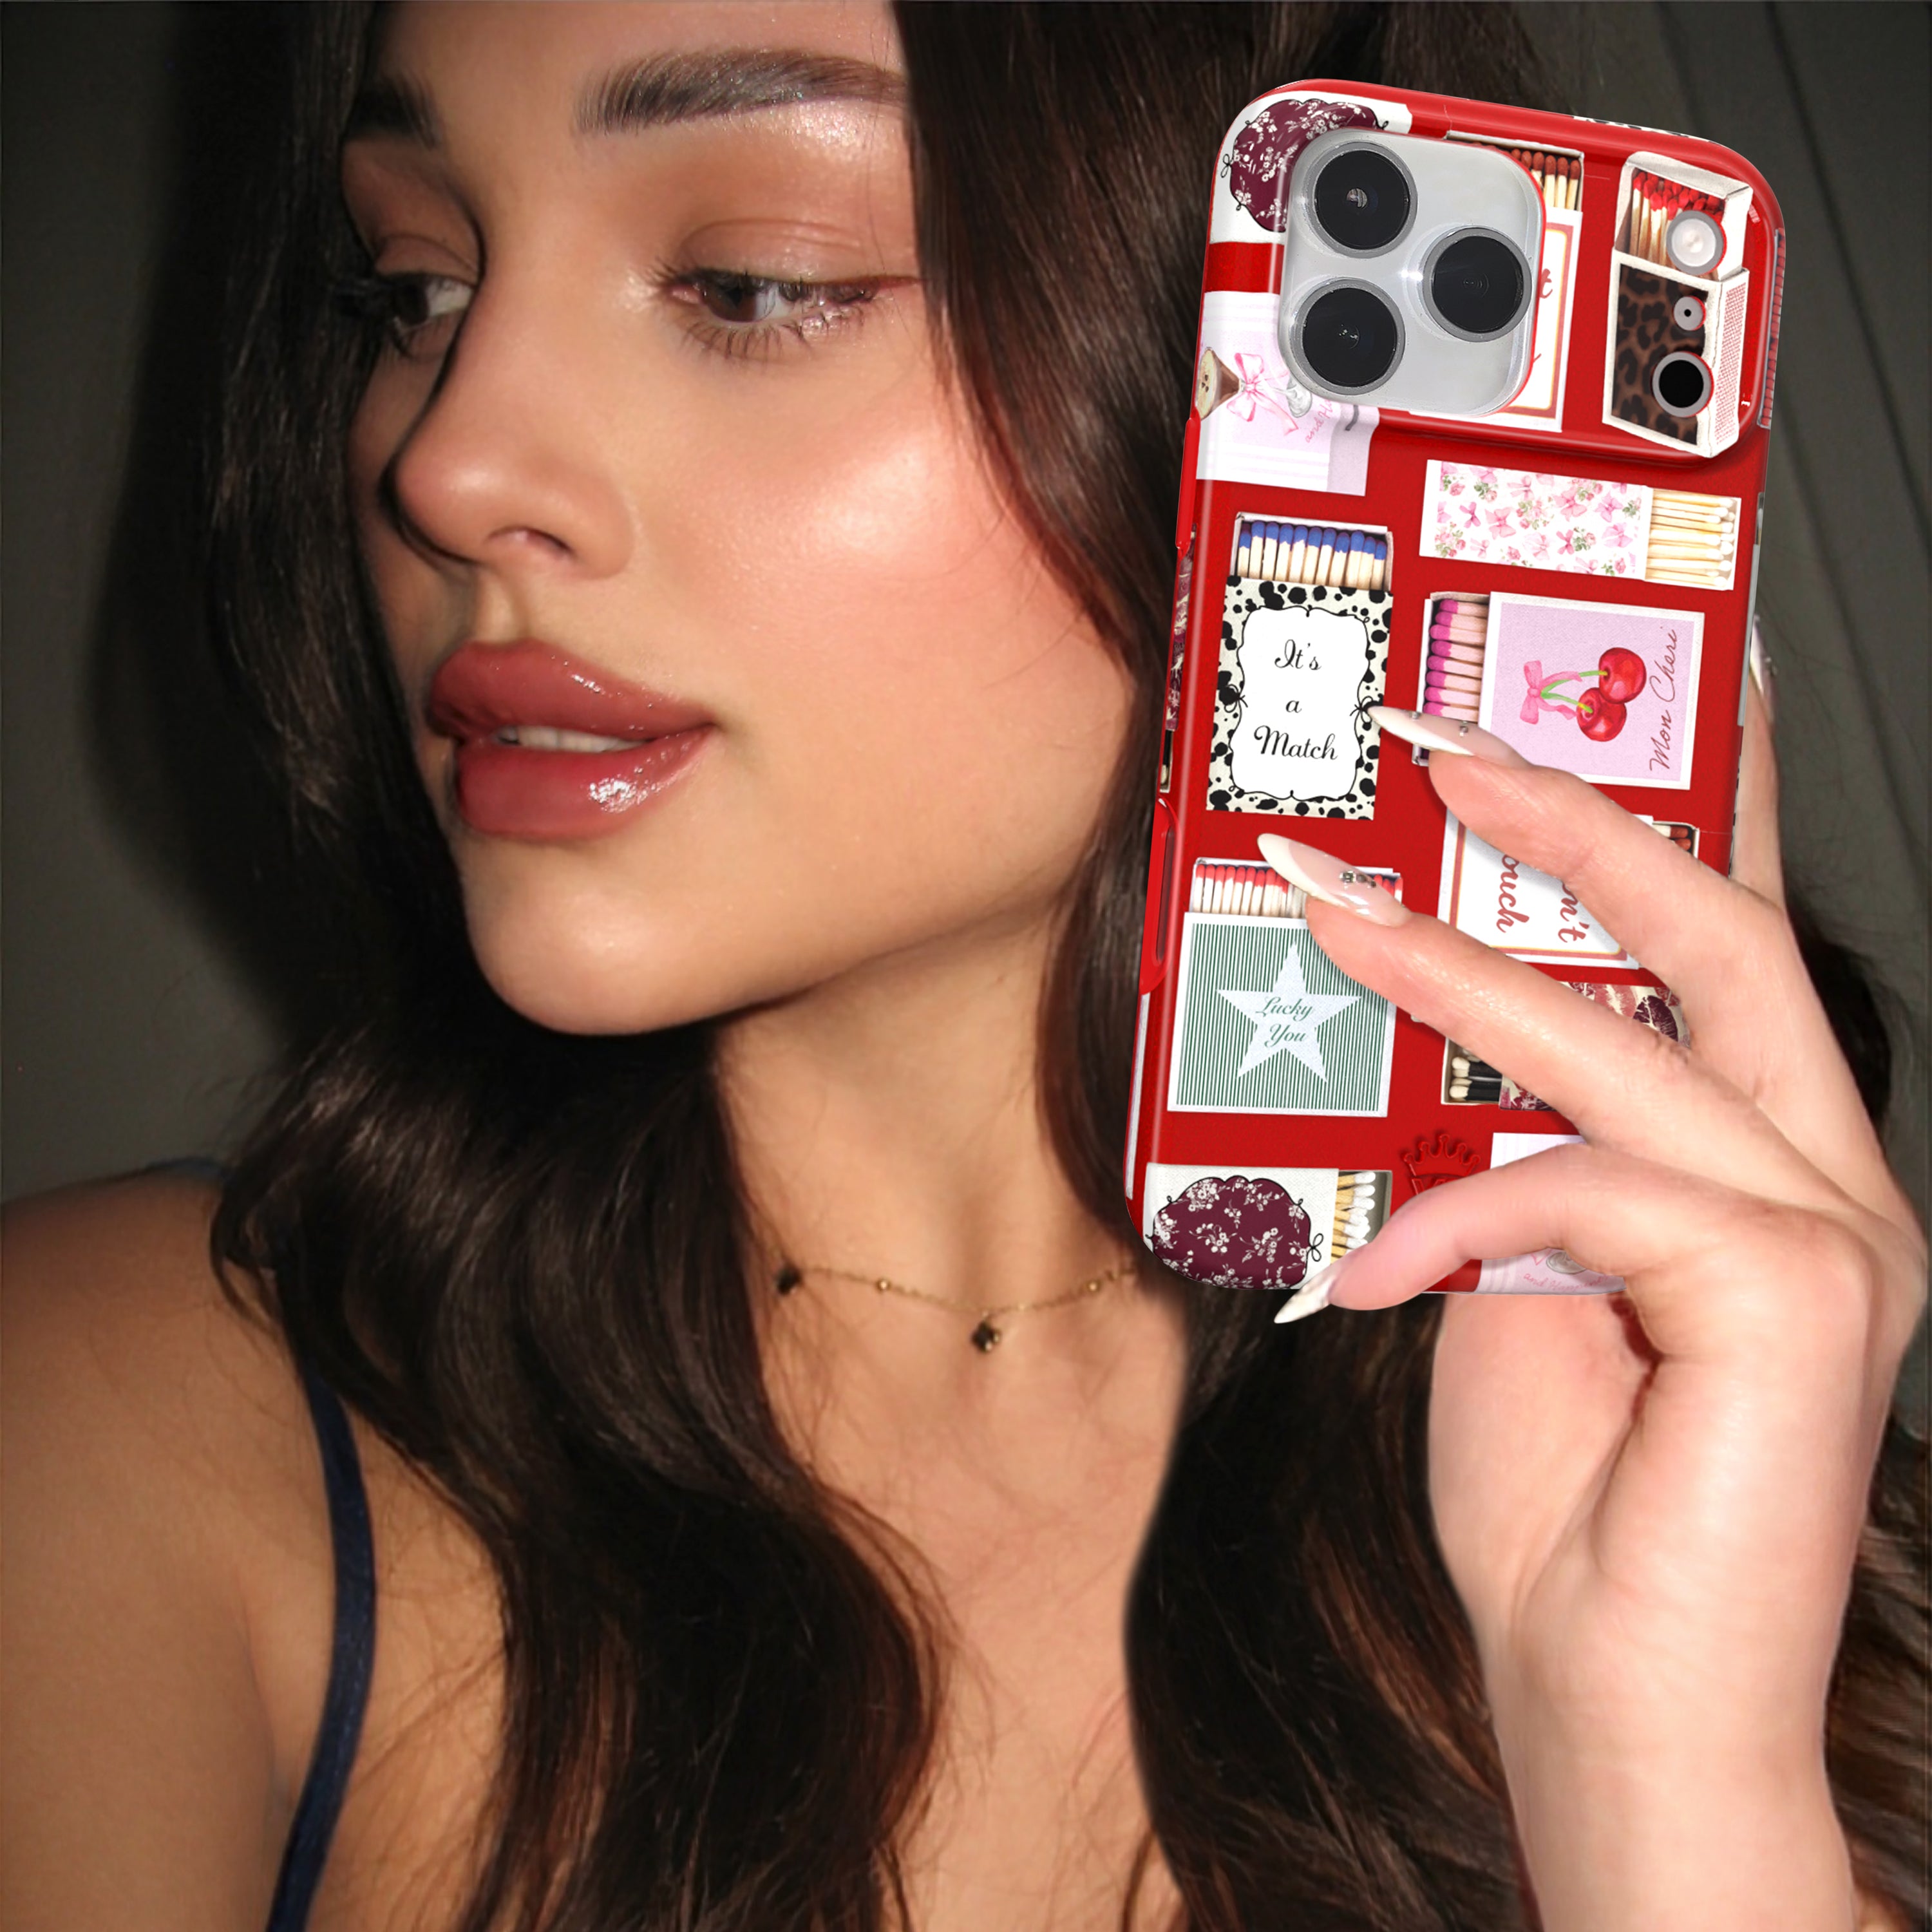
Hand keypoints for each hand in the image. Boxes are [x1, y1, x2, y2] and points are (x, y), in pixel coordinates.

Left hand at [1262, 690, 1924, 1929]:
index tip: (1637, 684)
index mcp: (1770, 1168)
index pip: (1731, 951)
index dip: (1694, 801)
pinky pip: (1586, 1193)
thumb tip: (1416, 1038)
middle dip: (1580, 814)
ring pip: (1631, 1044)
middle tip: (1435, 739)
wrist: (1614, 1705)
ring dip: (1457, 972)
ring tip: (1330, 910)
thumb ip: (1497, 1157)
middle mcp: (1831, 1182)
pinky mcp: (1802, 1302)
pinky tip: (1380, 1275)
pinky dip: (1460, 1216)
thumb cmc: (1564, 1506)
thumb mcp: (1504, 1284)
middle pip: (1717, 938)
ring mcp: (1837, 1239)